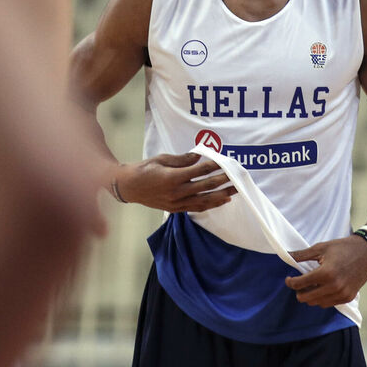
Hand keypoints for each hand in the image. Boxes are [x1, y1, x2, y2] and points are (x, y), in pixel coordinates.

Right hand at [117, 152, 235, 211]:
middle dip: (223, 181)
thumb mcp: (161, 159)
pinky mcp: (176, 209)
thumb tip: (199, 156)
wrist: (129, 187)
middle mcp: (176, 192)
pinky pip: (197, 208)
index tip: (225, 161)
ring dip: (221, 195)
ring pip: (204, 201)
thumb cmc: (144, 169)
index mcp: (172, 178)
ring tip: (235, 191)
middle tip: (237, 176)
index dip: (214, 166)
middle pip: (205, 187)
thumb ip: (182, 159)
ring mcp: (176, 203)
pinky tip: (222, 200)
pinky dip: (211, 204)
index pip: (199, 171)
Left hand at [285, 236, 366, 307]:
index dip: (290, 282)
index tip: (289, 279)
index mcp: (325, 273)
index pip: (300, 284)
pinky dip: (322, 298)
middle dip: (299, 291)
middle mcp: (334, 286)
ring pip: (316, 303)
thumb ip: (302, 255)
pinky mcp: (348, 297)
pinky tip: (322, 288)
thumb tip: (286, 255)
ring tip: (311, 285)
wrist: (366, 251)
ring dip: (310, 296)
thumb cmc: (343, 248)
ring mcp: (342, 294)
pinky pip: (328, 304)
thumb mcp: (321, 248)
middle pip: (306, 298)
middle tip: (299, 284)